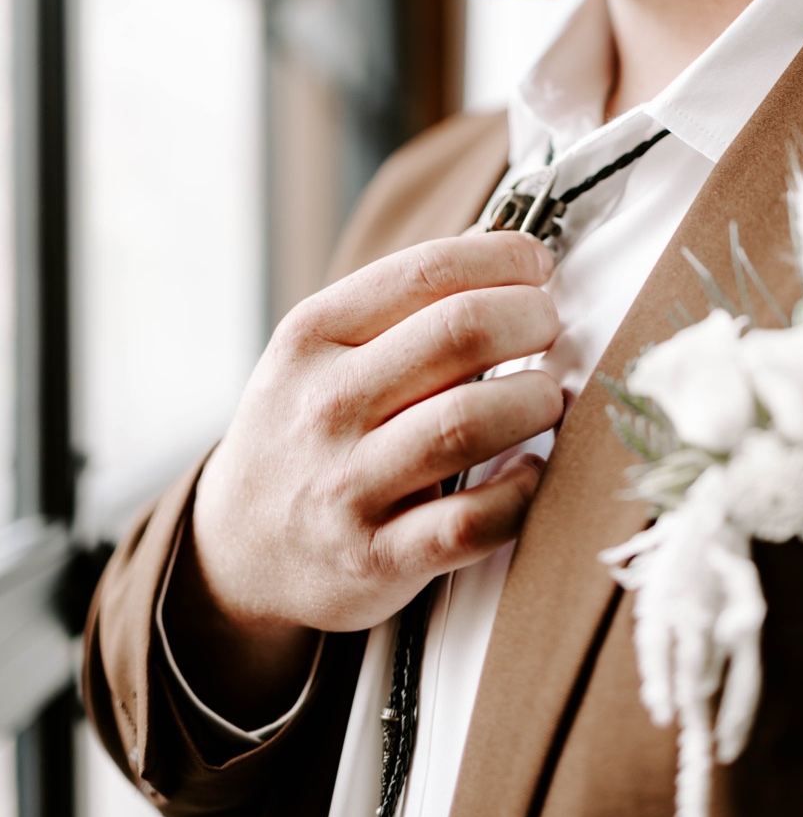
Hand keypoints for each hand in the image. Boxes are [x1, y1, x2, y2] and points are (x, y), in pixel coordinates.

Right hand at [167, 232, 563, 720]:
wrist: (237, 550)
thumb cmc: (310, 432)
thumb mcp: (321, 354)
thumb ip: (404, 309)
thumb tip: (515, 260)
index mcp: (314, 337)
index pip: (427, 272)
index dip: (505, 260)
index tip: (537, 267)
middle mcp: (326, 406)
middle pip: (463, 334)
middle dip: (534, 320)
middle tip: (551, 331)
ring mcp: (348, 486)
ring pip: (472, 422)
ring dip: (537, 401)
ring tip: (548, 399)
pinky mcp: (380, 557)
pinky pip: (474, 519)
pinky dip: (522, 491)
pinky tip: (530, 471)